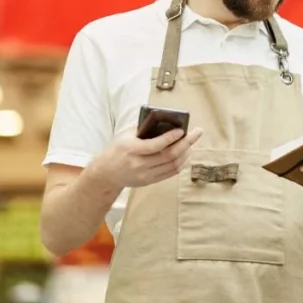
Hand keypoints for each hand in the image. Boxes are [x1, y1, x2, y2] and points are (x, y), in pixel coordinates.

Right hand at [88, 127, 203, 190]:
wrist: (105, 174)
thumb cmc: (116, 150)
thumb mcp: (124, 135)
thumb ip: (143, 128)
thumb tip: (165, 121)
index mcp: (131, 149)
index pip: (155, 145)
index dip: (171, 138)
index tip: (182, 130)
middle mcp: (139, 164)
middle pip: (168, 156)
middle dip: (186, 143)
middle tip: (197, 133)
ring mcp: (145, 175)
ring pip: (172, 165)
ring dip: (186, 153)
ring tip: (193, 142)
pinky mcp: (149, 181)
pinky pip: (170, 173)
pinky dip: (181, 163)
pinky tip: (186, 154)